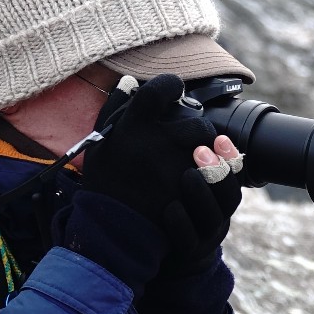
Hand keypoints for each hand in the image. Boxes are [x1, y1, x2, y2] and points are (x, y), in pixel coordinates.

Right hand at [78, 74, 216, 226]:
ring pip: (209, 145)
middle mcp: (155, 143)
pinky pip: (214, 173)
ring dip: (210, 149)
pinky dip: (213, 172)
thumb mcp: (99, 144)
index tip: (173, 89)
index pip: (158, 89)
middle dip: (199, 126)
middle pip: (196, 120)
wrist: (111, 231)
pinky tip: (202, 174)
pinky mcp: (188, 191)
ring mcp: (175, 168)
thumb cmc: (104, 185)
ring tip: (200, 156)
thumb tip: (128, 82)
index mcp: (132, 128)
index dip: (170, 85)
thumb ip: (114, 110)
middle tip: (193, 134)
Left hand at [159, 135, 244, 276]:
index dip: (230, 157)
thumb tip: (179, 118)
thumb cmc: (174, 208)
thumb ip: (188, 160)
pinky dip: (180, 224)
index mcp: (219, 197)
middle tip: (200, 151)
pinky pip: (188, 242)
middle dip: (217, 173)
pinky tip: (169, 208)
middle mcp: (218, 216)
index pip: (234, 176)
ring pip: (212, 219)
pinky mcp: (186, 254)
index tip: (219, 137)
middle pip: (230, 197)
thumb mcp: (184, 183)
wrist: (164, 254)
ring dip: (201, 195)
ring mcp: (204, 237)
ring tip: (187, 175)